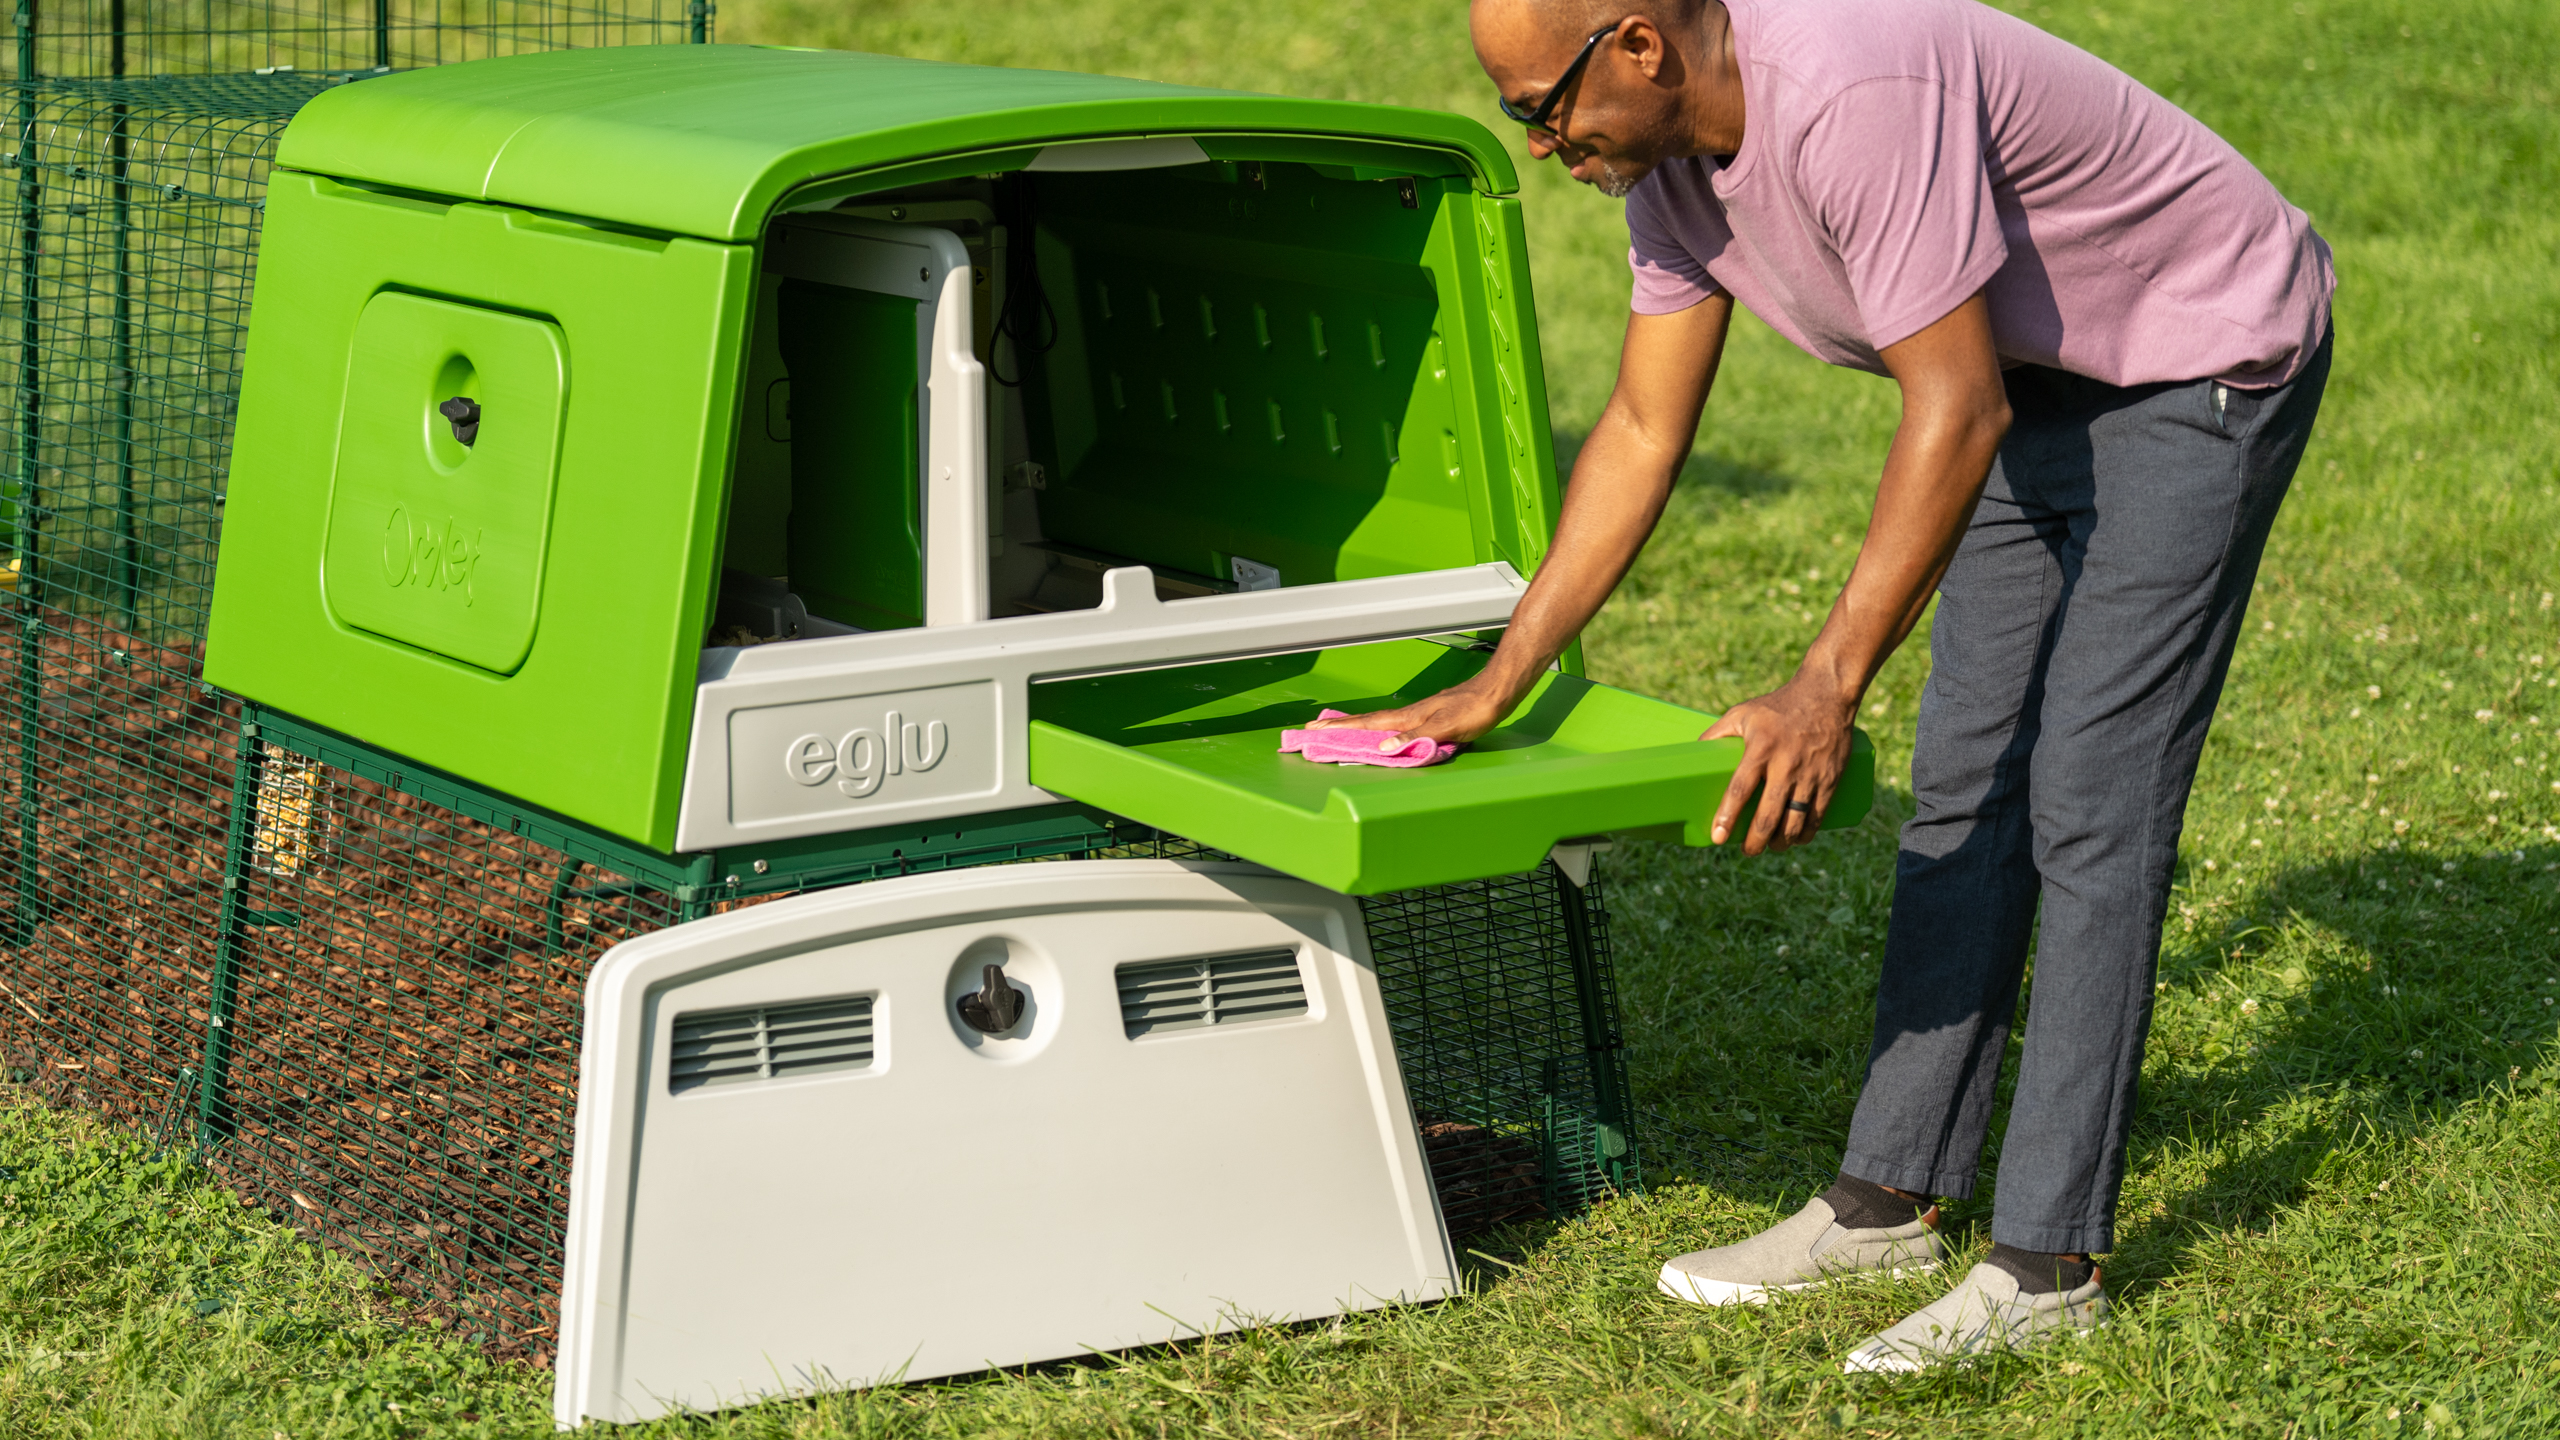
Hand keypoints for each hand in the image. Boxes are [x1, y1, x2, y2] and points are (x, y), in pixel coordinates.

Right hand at [1303, 681, 1514, 751]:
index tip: (1314, 730)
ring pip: (1379, 723)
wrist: (1497, 692)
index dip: (1340, 729)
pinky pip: (1395, 726)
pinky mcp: (1430, 717)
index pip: (1366, 725)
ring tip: (1337, 730)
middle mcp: (1409, 716)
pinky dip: (1380, 730)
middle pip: (1366, 722)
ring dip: (1356, 727)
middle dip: (1339, 727)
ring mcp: (1418, 715)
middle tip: (1313, 729)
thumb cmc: (1475, 709)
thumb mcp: (1445, 727)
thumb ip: (1414, 738)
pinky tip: (1381, 734)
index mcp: (1408, 718)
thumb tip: (1382, 747)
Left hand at [1700, 675, 1856, 854]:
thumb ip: (1717, 732)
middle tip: (1747, 851)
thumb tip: (1693, 751)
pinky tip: (1797, 840)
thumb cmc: (1778, 705)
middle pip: (1768, 815)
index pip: (1740, 789)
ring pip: (1795, 821)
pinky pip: (1818, 816)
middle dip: (1755, 841)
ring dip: (1781, 842)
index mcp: (1761, 748)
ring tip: (1770, 847)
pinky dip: (1807, 834)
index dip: (1727, 816)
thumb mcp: (1742, 713)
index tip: (1717, 837)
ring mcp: (1810, 774)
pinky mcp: (1831, 779)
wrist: (1827, 695)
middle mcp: (1786, 765)